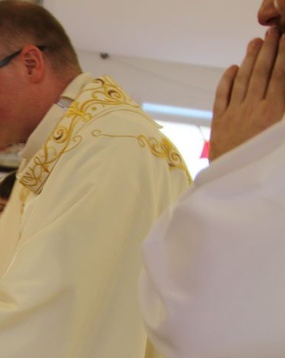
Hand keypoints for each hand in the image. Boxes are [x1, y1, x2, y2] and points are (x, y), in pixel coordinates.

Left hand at [209, 28, 284, 160]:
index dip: (283, 56)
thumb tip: (283, 90)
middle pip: (261, 73)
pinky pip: (221, 97)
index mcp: (274, 113)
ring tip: (254, 42)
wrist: (236, 185)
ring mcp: (234, 115)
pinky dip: (227, 81)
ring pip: (241, 81)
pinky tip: (232, 68)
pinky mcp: (219, 123)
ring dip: (248, 60)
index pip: (280, 76)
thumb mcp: (279, 138)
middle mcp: (252, 110)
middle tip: (272, 32)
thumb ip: (282, 111)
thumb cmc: (264, 164)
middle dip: (267, 51)